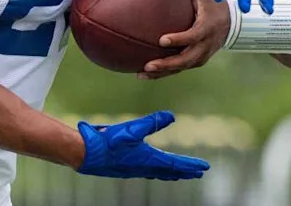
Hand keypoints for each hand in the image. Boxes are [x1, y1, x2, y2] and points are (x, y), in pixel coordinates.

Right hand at [76, 111, 209, 179]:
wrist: (85, 154)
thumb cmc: (108, 141)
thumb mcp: (131, 128)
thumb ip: (152, 122)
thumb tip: (172, 116)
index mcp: (148, 159)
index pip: (175, 164)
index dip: (191, 165)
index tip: (204, 167)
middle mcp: (143, 167)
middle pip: (170, 171)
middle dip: (185, 171)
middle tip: (199, 173)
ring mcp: (134, 169)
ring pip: (159, 173)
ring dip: (172, 173)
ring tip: (181, 174)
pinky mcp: (126, 167)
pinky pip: (148, 171)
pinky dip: (158, 171)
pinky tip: (155, 169)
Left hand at [138, 0, 231, 79]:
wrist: (231, 23)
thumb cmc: (212, 2)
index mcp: (207, 26)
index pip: (193, 36)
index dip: (179, 39)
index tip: (162, 40)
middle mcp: (205, 44)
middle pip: (186, 59)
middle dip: (167, 64)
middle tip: (149, 64)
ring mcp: (202, 55)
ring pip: (182, 67)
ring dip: (162, 72)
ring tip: (141, 73)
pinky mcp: (198, 61)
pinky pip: (180, 69)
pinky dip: (164, 73)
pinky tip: (145, 74)